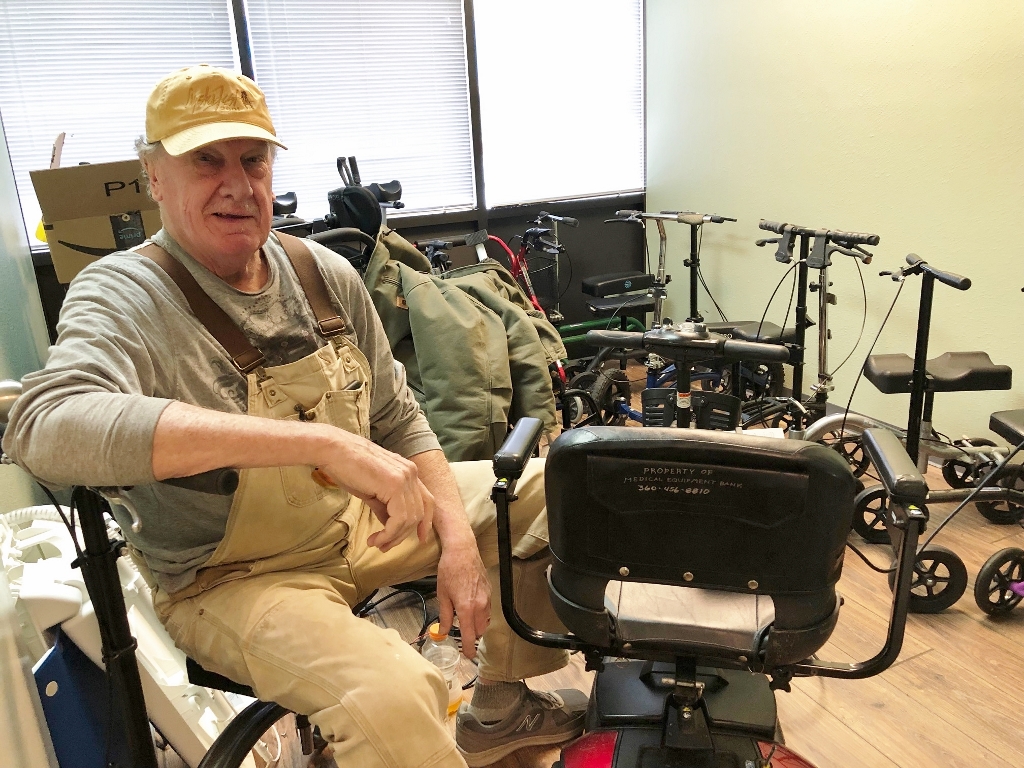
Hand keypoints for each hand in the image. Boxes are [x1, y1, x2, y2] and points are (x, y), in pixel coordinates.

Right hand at [316, 431, 434, 551]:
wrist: (332, 450)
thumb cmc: (347, 467)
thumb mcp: (372, 490)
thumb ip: (385, 506)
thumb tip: (390, 525)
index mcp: (408, 471)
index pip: (427, 500)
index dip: (426, 521)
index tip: (420, 538)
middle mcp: (411, 472)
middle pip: (418, 513)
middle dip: (402, 535)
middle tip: (384, 546)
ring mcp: (405, 478)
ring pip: (410, 519)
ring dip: (394, 537)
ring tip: (376, 543)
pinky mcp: (394, 485)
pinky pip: (399, 519)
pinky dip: (389, 534)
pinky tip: (376, 539)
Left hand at [436, 539, 489, 659]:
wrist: (462, 550)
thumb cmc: (449, 570)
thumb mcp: (442, 594)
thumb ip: (444, 615)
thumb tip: (443, 631)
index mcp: (466, 608)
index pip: (470, 635)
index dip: (469, 649)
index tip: (468, 657)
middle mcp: (480, 605)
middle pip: (480, 631)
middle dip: (473, 637)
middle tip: (463, 636)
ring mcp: (487, 598)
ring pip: (485, 621)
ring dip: (477, 625)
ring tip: (466, 621)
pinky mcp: (490, 591)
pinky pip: (487, 610)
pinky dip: (481, 614)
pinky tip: (472, 607)